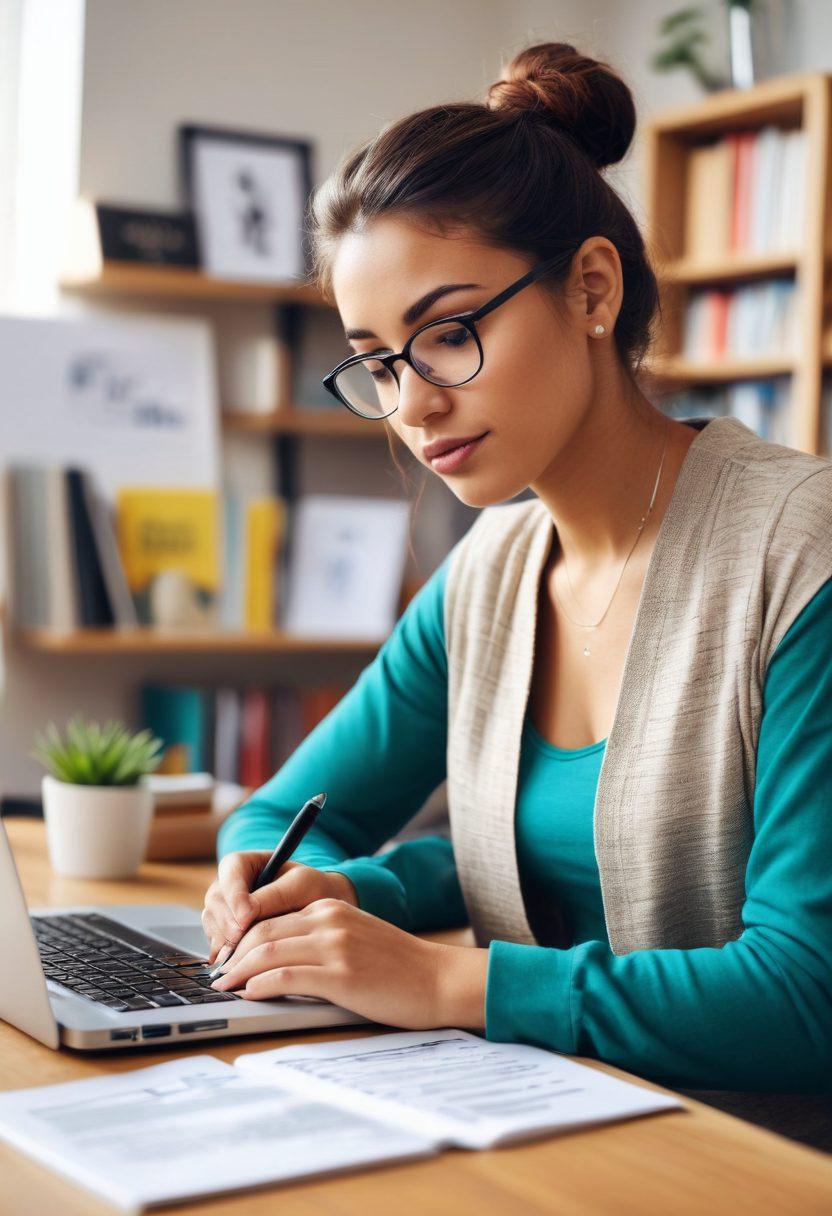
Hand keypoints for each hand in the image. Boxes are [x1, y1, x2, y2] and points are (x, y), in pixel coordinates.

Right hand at [201, 852, 358, 964]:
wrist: (319, 912)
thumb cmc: (312, 891)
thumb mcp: (300, 886)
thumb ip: (274, 895)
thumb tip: (244, 915)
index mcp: (245, 863)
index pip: (231, 870)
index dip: (235, 895)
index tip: (247, 918)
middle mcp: (229, 885)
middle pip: (215, 899)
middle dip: (227, 921)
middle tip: (242, 940)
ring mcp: (224, 909)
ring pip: (211, 922)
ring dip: (224, 939)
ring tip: (242, 955)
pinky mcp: (225, 933)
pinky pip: (215, 941)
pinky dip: (224, 953)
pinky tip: (237, 964)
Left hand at [209, 896, 488, 1029]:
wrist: (438, 979)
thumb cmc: (400, 967)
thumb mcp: (357, 938)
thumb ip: (322, 941)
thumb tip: (278, 962)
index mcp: (331, 907)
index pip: (270, 917)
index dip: (242, 939)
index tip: (228, 958)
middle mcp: (329, 919)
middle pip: (262, 931)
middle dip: (233, 955)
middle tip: (218, 976)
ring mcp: (334, 945)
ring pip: (267, 952)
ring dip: (238, 972)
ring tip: (225, 988)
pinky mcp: (339, 975)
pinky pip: (285, 976)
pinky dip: (260, 985)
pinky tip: (250, 995)